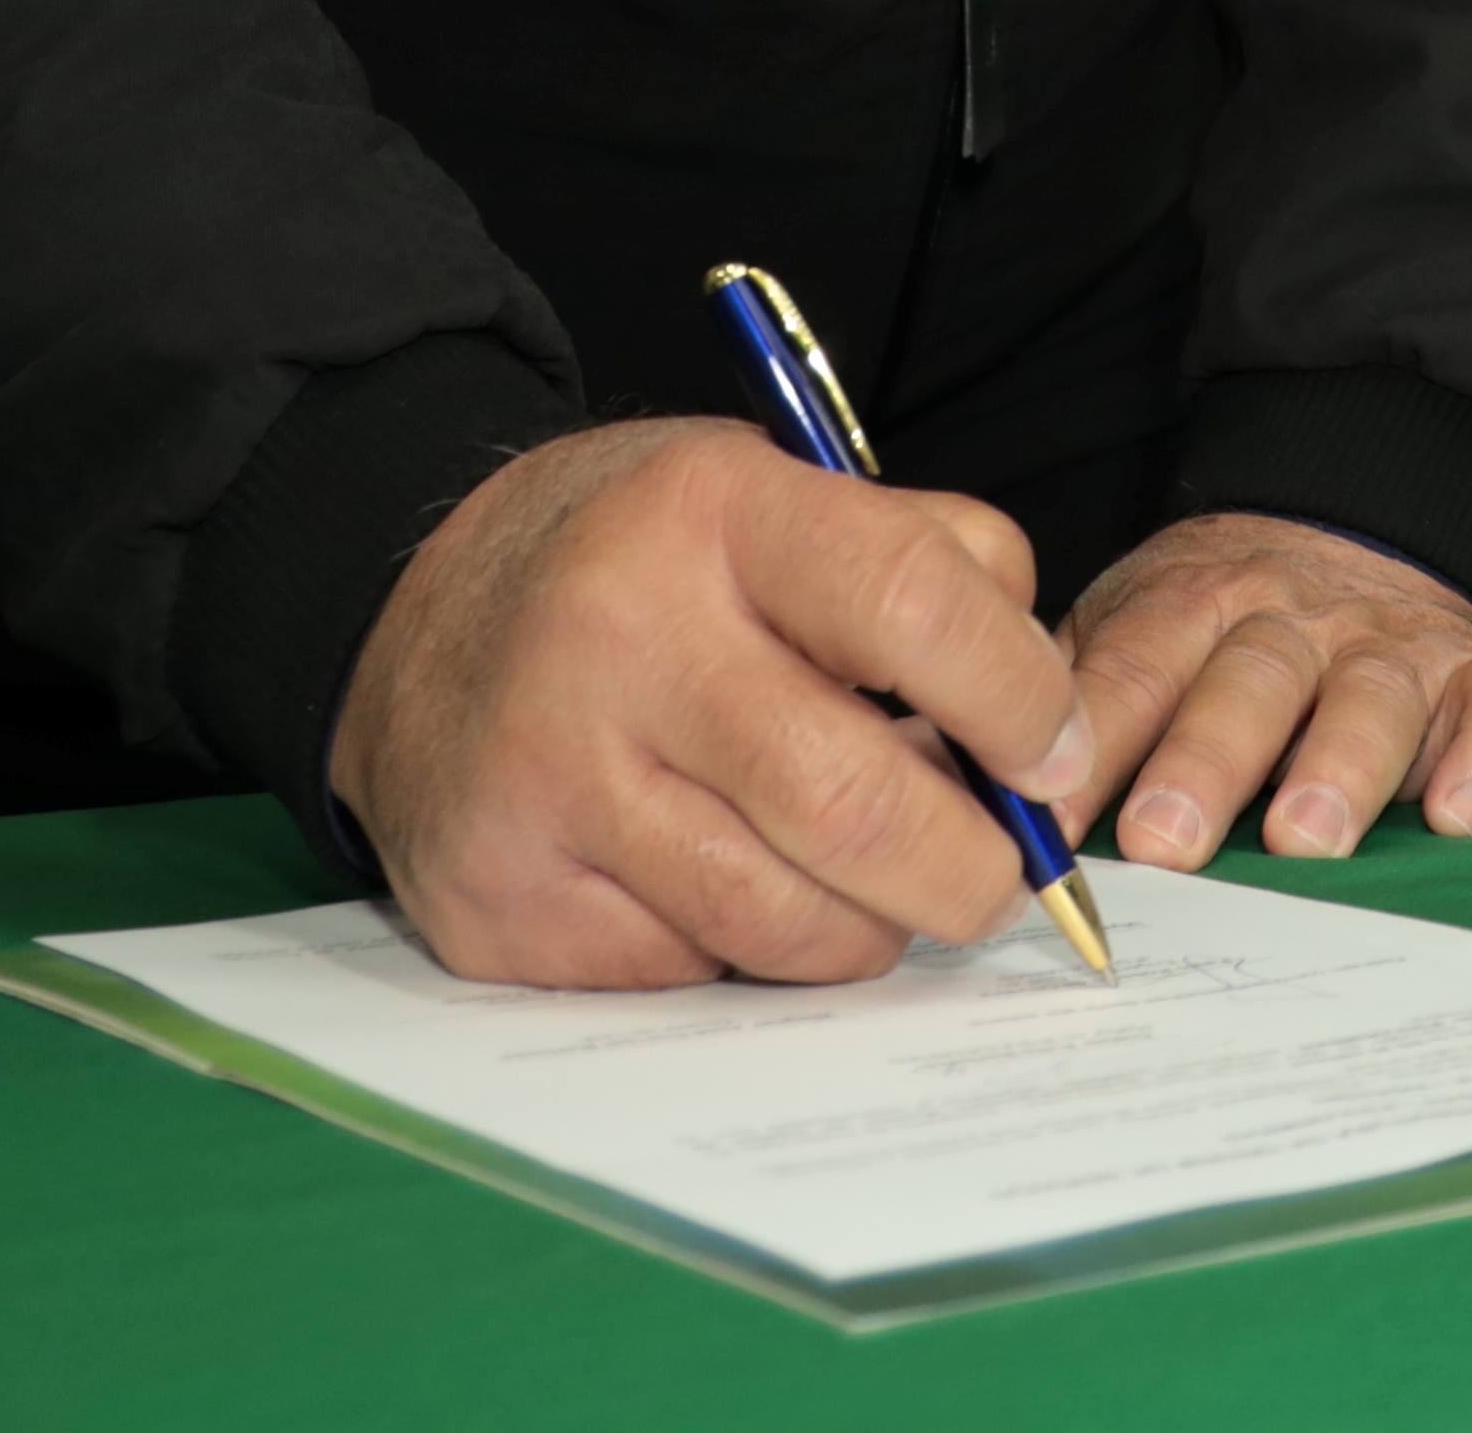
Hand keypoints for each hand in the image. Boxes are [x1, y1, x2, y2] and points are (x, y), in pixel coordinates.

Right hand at [327, 418, 1085, 988]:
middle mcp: (616, 641)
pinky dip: (747, 953)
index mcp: (710, 512)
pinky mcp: (503, 903)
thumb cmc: (646, 566)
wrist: (415, 624)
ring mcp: (547, 783)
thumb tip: (1052, 741)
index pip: (912, 604)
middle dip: (971, 870)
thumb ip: (933, 572)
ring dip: (868, 928)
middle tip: (999, 875)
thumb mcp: (779, 497)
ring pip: (785, 922)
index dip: (1020, 700)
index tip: (1056, 756)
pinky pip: (693, 974)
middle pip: (857, 807)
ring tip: (869, 880)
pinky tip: (731, 885)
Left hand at [1060, 512, 1471, 873]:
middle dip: (1206, 760)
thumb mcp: (1130, 622)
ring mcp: (1390, 645)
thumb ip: (1070, 694)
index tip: (1051, 819)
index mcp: (1190, 602)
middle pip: (1248, 682)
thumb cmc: (1219, 621)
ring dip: (1337, 767)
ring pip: (1368, 697)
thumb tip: (967, 782)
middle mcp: (1293, 618)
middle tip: (1166, 838)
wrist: (1354, 514)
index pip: (1134, 666)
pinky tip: (1456, 814)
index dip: (1091, 742)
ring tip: (1304, 837)